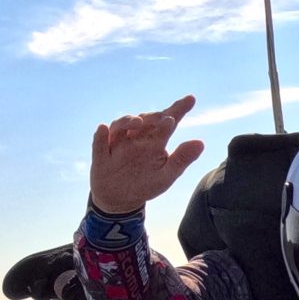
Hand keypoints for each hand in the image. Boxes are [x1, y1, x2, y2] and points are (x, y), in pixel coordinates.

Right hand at [89, 94, 206, 215]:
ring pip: (120, 126)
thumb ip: (182, 159)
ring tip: (138, 122)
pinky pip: (98, 145)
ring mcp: (117, 144)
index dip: (179, 109)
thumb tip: (200, 143)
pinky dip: (99, 137)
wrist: (121, 200)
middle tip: (166, 117)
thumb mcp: (166, 176)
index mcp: (154, 141)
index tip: (191, 99)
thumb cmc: (146, 184)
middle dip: (154, 116)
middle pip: (144, 120)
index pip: (167, 121)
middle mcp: (136, 137)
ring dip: (127, 121)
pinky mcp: (101, 156)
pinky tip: (103, 130)